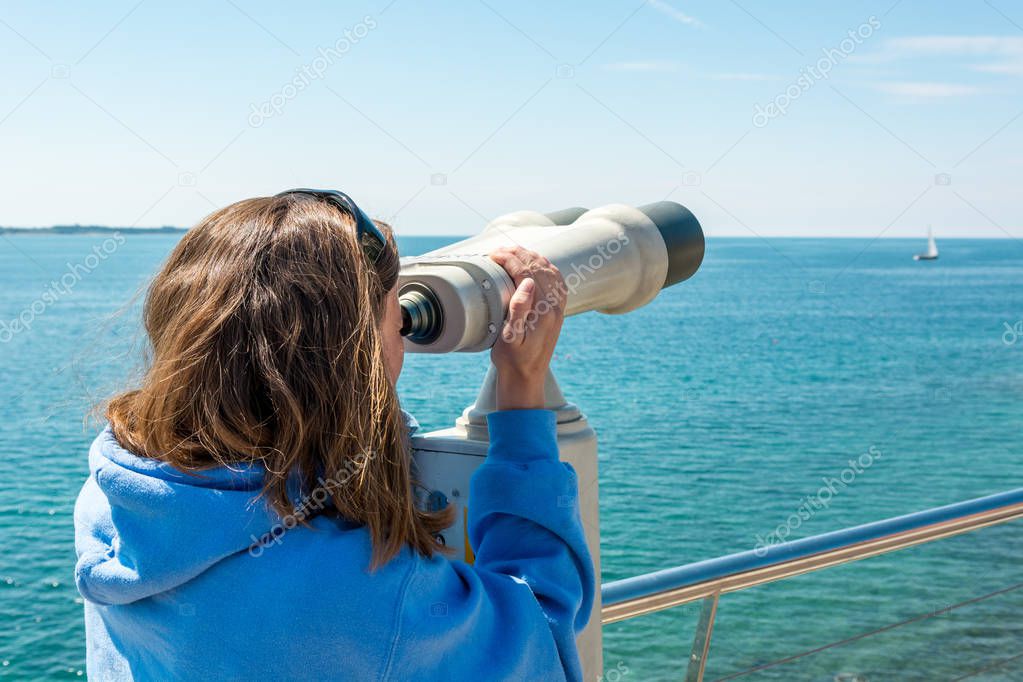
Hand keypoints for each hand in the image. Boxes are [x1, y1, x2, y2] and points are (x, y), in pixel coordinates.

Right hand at [489, 246, 566, 410]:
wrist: (526, 376)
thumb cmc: (512, 360)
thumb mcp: (509, 338)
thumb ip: (519, 309)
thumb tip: (529, 283)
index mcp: (543, 311)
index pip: (527, 273)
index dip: (510, 259)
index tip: (493, 255)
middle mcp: (555, 307)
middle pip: (539, 268)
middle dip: (519, 254)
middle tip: (499, 250)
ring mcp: (559, 308)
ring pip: (549, 271)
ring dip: (531, 257)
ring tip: (512, 251)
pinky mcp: (557, 311)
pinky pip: (556, 281)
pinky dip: (544, 267)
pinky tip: (533, 265)